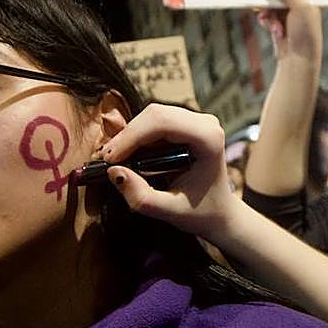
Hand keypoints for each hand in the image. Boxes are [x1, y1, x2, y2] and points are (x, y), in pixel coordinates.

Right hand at [99, 104, 243, 246]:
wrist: (220, 212)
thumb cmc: (202, 213)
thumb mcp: (170, 212)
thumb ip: (141, 197)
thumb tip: (115, 172)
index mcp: (209, 139)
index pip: (162, 123)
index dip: (131, 136)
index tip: (109, 159)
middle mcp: (206, 123)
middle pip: (155, 114)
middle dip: (127, 136)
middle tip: (107, 161)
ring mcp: (197, 121)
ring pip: (152, 115)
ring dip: (130, 136)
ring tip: (116, 161)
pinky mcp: (187, 124)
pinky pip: (154, 122)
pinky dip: (137, 137)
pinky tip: (129, 156)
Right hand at [256, 0, 320, 63]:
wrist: (298, 60)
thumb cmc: (306, 33)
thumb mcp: (300, 7)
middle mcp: (300, 5)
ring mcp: (288, 15)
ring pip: (270, 4)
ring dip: (268, 12)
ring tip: (273, 24)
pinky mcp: (278, 24)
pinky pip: (266, 15)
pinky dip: (266, 20)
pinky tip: (272, 29)